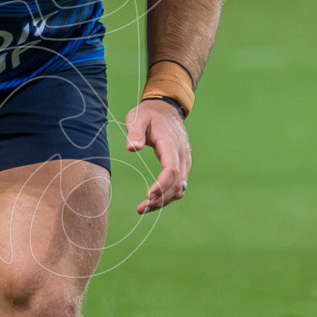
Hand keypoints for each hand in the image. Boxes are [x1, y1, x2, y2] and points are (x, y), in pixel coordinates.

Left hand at [124, 99, 190, 213]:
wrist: (166, 108)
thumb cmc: (148, 114)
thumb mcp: (137, 118)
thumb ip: (134, 132)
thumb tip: (132, 148)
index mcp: (171, 143)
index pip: (171, 169)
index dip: (161, 185)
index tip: (147, 195)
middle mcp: (182, 154)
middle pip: (177, 183)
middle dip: (160, 198)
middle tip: (141, 208)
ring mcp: (185, 160)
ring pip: (180, 187)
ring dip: (164, 201)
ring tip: (144, 208)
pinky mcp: (183, 165)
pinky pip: (179, 185)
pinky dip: (168, 195)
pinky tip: (153, 200)